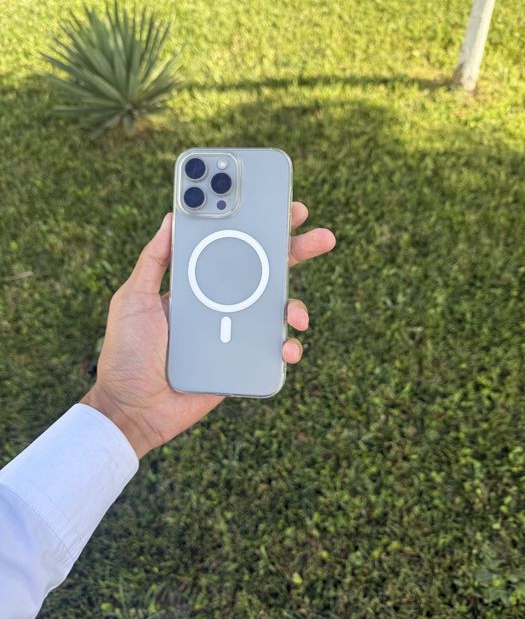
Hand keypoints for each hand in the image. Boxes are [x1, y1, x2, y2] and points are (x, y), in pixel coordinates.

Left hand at [81, 203, 335, 457]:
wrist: (132, 408)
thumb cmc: (127, 351)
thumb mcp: (134, 297)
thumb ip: (153, 260)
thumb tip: (172, 216)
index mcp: (199, 284)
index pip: (235, 249)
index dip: (261, 230)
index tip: (284, 210)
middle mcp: (222, 304)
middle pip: (266, 273)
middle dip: (298, 252)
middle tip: (323, 237)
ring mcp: (235, 334)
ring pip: (277, 312)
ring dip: (296, 307)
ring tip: (296, 315)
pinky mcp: (242, 363)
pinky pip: (274, 351)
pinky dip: (288, 348)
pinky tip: (286, 348)